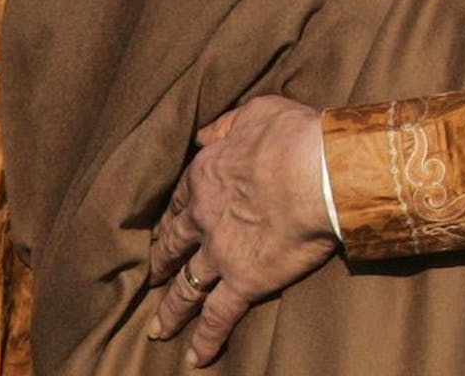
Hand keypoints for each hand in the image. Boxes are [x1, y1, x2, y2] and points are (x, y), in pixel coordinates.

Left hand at [147, 94, 337, 366]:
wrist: (316, 170)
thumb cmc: (292, 135)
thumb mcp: (255, 113)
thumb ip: (226, 125)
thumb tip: (206, 134)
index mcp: (206, 174)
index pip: (180, 199)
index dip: (172, 215)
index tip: (165, 227)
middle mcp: (204, 216)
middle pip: (174, 244)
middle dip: (160, 262)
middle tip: (149, 277)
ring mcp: (221, 252)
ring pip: (187, 286)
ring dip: (172, 309)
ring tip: (159, 328)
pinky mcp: (244, 281)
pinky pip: (218, 316)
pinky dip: (206, 338)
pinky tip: (197, 356)